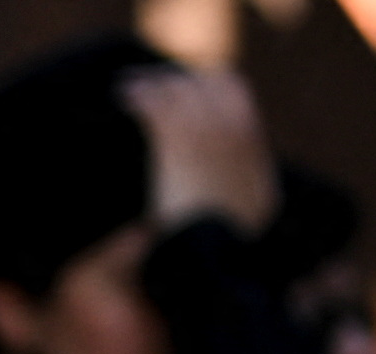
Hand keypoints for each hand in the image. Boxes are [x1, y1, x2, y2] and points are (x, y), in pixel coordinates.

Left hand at [127, 65, 279, 236]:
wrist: (212, 251)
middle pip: (206, 86)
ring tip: (127, 87)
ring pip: (179, 92)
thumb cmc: (221, 244)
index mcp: (252, 147)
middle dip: (178, 81)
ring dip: (152, 85)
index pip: (235, 94)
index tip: (184, 88)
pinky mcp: (179, 143)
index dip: (208, 87)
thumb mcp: (245, 212)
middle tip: (149, 83)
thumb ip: (239, 189)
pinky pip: (158, 106)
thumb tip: (236, 189)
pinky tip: (123, 95)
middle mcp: (236, 132)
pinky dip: (139, 96)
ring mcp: (210, 134)